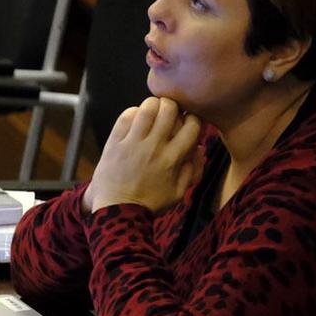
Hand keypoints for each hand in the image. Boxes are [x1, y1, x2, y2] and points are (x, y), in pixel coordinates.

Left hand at [83, 96, 202, 213]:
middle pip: (170, 109)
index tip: (189, 120)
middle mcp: (154, 147)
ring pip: (148, 108)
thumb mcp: (179, 192)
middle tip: (171, 111)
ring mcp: (133, 143)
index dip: (194, 117)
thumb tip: (200, 148)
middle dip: (174, 105)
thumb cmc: (150, 203)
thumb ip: (193, 169)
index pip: (192, 125)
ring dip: (153, 105)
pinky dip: (133, 112)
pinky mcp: (115, 142)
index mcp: (173, 158)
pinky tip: (136, 119)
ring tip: (154, 111)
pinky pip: (125, 116)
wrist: (118, 211)